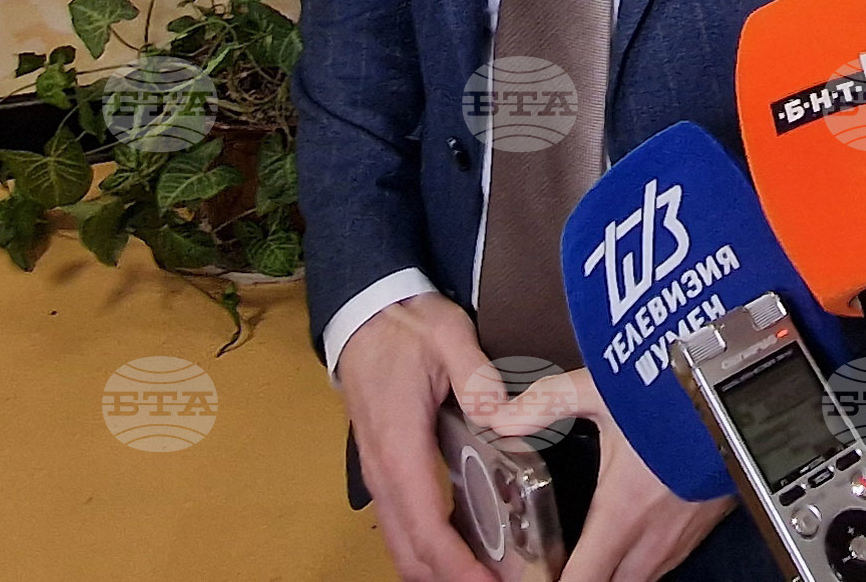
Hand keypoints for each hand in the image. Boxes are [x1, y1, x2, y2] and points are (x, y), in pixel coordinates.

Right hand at [337, 294, 499, 581]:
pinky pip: (400, 525)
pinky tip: (461, 552)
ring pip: (400, 543)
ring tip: (485, 577)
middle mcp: (383, 471)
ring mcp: (378, 473)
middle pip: (409, 550)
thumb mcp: (448, 335)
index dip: (458, 566)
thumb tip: (502, 417)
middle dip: (448, 579)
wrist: (363, 309)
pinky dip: (426, 550)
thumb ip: (477, 377)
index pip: (426, 526)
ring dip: (436, 569)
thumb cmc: (405, 323)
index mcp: (400, 447)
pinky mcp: (382, 468)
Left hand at [491, 367, 736, 581]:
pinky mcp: (701, 528)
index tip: (538, 580)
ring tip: (592, 560)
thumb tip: (498, 416)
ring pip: (640, 579)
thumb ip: (546, 404)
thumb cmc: (674, 396)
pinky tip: (632, 542)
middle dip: (587, 581)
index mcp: (622, 513)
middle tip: (564, 567)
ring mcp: (681, 537)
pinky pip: (665, 563)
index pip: (582, 579)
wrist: (740, 391)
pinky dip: (642, 563)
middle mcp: (653, 536)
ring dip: (616, 574)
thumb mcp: (603, 392)